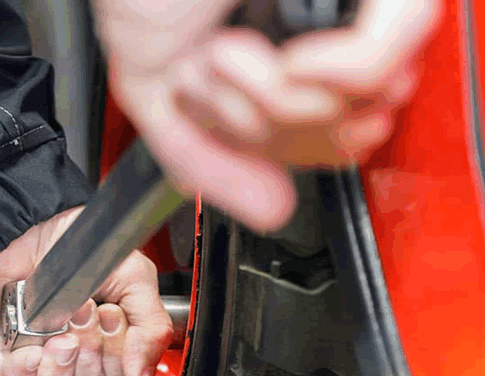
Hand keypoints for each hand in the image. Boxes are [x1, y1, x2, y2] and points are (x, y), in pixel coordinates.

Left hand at [0, 207, 172, 375]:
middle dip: (90, 354)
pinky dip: (23, 372)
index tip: (115, 319)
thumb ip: (151, 331)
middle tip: (87, 313)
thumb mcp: (134, 279)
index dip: (120, 363)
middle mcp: (72, 352)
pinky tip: (33, 353)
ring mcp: (35, 352)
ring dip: (60, 364)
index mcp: (107, 343)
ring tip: (62, 330)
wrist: (33, 220)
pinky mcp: (0, 348)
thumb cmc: (80, 246)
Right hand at [91, 0, 441, 231]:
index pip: (332, 142)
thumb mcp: (155, 92)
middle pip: (344, 132)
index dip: (281, 151)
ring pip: (356, 107)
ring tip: (225, 51)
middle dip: (261, 128)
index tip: (236, 125)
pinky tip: (276, 55)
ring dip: (266, 100)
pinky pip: (367, 67)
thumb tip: (271, 209)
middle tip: (218, 78)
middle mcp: (333, 30)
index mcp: (293, 55)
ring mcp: (351, 9)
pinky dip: (306, 79)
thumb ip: (203, 158)